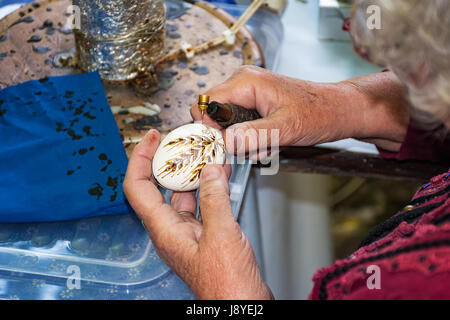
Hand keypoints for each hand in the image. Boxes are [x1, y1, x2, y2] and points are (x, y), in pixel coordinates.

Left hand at [123, 129, 272, 299]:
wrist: (242, 305)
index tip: (152, 138)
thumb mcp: (221, 235)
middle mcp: (171, 231)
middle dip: (171, 161)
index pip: (138, 187)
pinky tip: (221, 176)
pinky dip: (209, 188)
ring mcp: (188, 234)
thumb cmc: (227, 284)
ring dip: (193, 173)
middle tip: (182, 141)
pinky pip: (201, 205)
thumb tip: (210, 171)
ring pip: (184, 195)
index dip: (141, 159)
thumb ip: (215, 199)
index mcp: (165, 231)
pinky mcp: (204, 236)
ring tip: (206, 153)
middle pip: (160, 187)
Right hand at [191, 65, 409, 153]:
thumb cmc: (319, 113)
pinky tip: (272, 140)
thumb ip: (253, 135)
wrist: (340, 110)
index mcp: (245, 82)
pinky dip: (253, 138)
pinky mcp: (256, 103)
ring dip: (246, 141)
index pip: (205, 103)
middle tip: (256, 146)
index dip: (208, 127)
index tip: (223, 146)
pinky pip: (242, 125)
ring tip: (271, 143)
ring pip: (229, 125)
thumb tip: (224, 143)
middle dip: (232, 138)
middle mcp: (243, 83)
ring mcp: (249, 93)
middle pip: (215, 116)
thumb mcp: (285, 129)